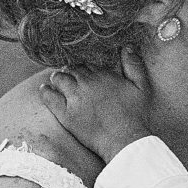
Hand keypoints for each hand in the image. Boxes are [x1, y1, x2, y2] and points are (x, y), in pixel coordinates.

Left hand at [39, 48, 153, 162]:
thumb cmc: (136, 115)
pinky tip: (46, 90)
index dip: (85, 68)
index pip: (87, 64)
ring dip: (58, 78)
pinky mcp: (65, 114)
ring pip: (59, 79)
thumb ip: (134, 65)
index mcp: (104, 75)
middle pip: (71, 70)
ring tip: (59, 82)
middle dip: (70, 72)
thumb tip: (127, 47)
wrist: (125, 140)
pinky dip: (46, 91)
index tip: (84, 73)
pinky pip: (49, 97)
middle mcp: (87, 83)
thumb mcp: (141, 87)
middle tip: (70, 78)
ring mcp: (74, 98)